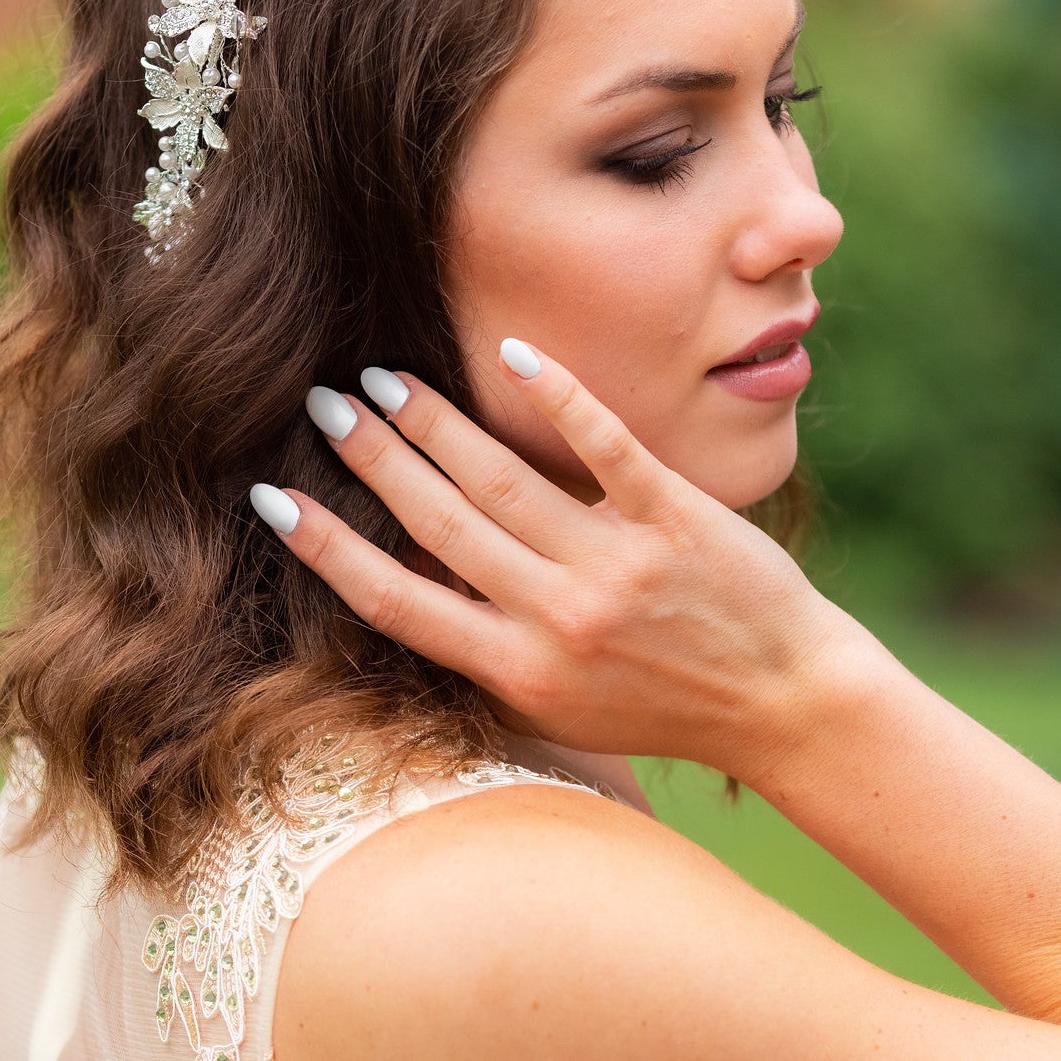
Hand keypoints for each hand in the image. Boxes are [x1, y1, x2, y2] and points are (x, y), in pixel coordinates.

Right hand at [251, 342, 863, 781]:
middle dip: (373, 459)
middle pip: (438, 524)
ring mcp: (616, 566)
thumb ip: (491, 650)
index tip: (272, 499)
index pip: (397, 603)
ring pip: (502, 481)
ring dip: (435, 425)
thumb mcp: (564, 704)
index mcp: (520, 670)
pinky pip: (605, 447)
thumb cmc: (669, 704)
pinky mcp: (675, 519)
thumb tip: (408, 584)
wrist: (788, 704)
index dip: (327, 549)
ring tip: (386, 381)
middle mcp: (558, 620)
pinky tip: (511, 356)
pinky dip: (556, 397)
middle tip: (326, 406)